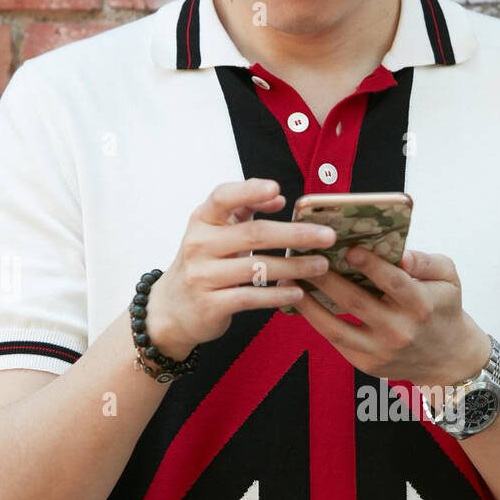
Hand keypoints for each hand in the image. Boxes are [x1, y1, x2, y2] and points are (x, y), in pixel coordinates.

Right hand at [143, 178, 336, 355]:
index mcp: (202, 220)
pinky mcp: (210, 304)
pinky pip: (251, 298)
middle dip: (296, 234)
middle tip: (328, 236)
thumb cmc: (203, 264)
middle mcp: (199, 245)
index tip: (277, 189)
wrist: (172, 309)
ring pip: (257, 268)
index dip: (249, 191)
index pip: (223, 197)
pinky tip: (298, 292)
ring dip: (295, 267)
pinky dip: (277, 295)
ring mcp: (203, 276)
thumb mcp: (215, 232)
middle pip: (254, 234)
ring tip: (321, 266)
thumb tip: (277, 197)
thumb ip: (243, 211)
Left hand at [286, 246, 491, 389]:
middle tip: (304, 255)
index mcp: (421, 306)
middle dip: (326, 277)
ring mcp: (380, 351)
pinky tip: (300, 300)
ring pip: (336, 327)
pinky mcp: (366, 363)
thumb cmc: (443, 308)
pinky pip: (335, 340)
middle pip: (355, 302)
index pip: (393, 282)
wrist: (447, 358)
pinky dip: (316, 319)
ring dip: (308, 303)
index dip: (370, 265)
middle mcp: (399, 331)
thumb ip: (425, 261)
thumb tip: (400, 253)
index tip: (349, 247)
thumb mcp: (448, 278)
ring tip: (288, 280)